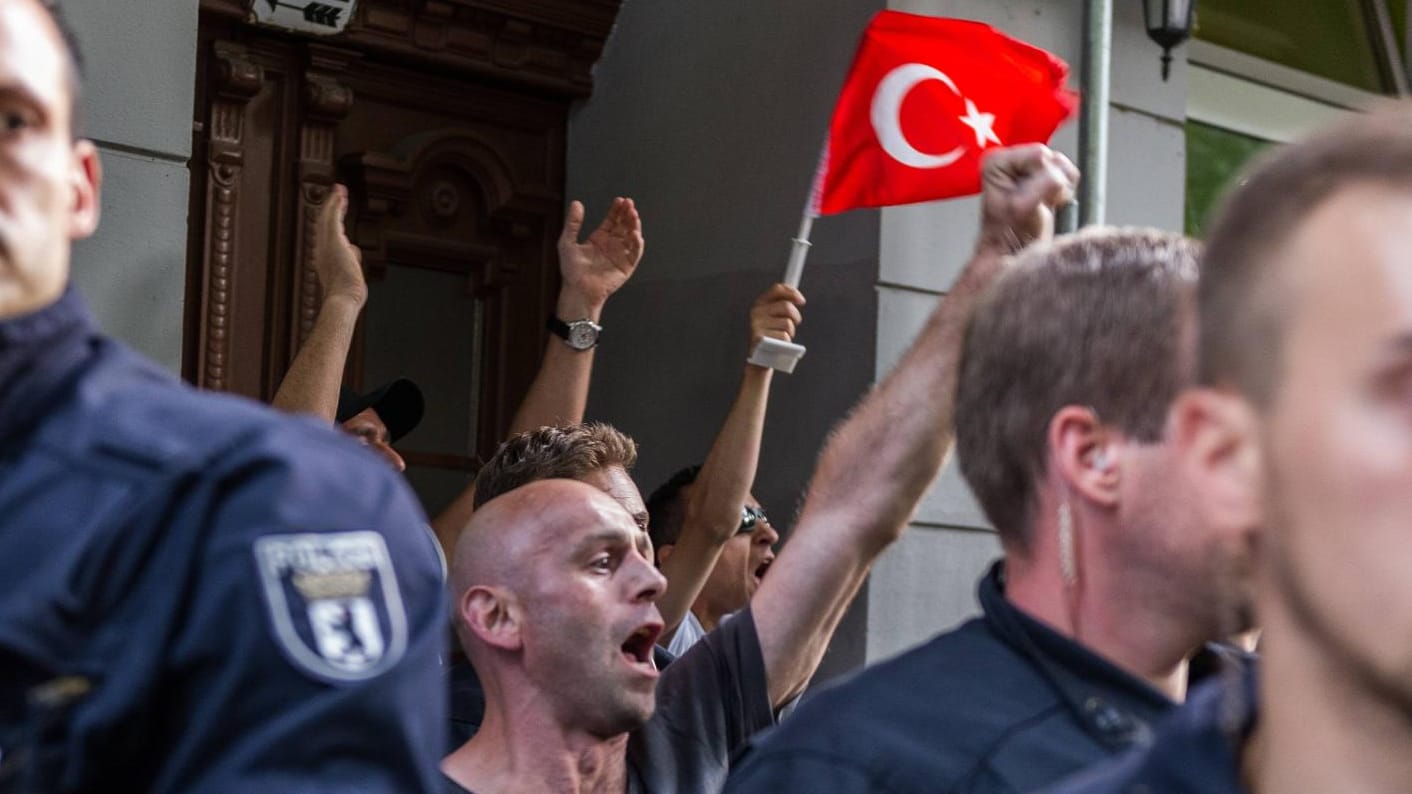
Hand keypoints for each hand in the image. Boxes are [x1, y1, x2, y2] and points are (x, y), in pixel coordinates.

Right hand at [313, 184, 366, 306]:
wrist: (342, 299)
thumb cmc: (347, 293)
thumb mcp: (350, 274)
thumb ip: (351, 261)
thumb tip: (354, 253)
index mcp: (325, 258)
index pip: (327, 235)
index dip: (330, 222)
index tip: (335, 212)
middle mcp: (322, 249)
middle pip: (324, 223)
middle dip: (330, 208)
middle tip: (337, 195)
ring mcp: (326, 244)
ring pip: (328, 217)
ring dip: (334, 202)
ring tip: (339, 190)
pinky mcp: (333, 240)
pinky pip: (333, 217)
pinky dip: (336, 205)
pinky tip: (340, 195)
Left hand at [557, 197, 643, 316]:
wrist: (578, 290)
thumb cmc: (571, 270)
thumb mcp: (567, 242)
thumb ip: (573, 223)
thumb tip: (577, 203)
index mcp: (600, 238)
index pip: (612, 220)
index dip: (617, 210)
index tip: (620, 200)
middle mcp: (612, 245)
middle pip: (624, 225)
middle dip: (628, 214)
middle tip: (630, 204)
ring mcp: (620, 255)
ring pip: (632, 236)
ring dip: (634, 225)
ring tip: (633, 215)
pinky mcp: (627, 266)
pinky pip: (635, 253)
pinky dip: (637, 243)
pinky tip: (635, 234)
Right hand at [749, 283, 805, 349]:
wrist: (759, 359)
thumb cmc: (771, 337)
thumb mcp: (775, 318)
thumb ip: (782, 306)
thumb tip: (798, 298)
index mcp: (760, 304)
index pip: (777, 289)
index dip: (792, 292)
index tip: (801, 301)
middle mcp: (756, 312)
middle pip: (787, 306)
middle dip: (796, 317)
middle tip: (793, 325)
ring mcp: (757, 325)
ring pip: (787, 323)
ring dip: (790, 332)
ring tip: (782, 338)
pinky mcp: (760, 338)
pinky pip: (784, 336)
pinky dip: (786, 343)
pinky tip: (778, 346)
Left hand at [977, 144, 1079, 252]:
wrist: (1013, 251)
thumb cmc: (1009, 233)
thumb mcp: (1023, 206)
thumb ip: (1043, 185)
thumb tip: (1061, 176)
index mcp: (997, 161)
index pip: (1039, 154)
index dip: (1042, 178)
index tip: (1030, 200)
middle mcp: (1009, 159)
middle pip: (1052, 157)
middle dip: (1052, 182)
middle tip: (1039, 203)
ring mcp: (1026, 166)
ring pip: (1062, 165)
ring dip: (1060, 188)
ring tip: (1043, 204)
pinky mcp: (1041, 174)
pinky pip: (1069, 174)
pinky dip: (1065, 190)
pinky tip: (1049, 202)